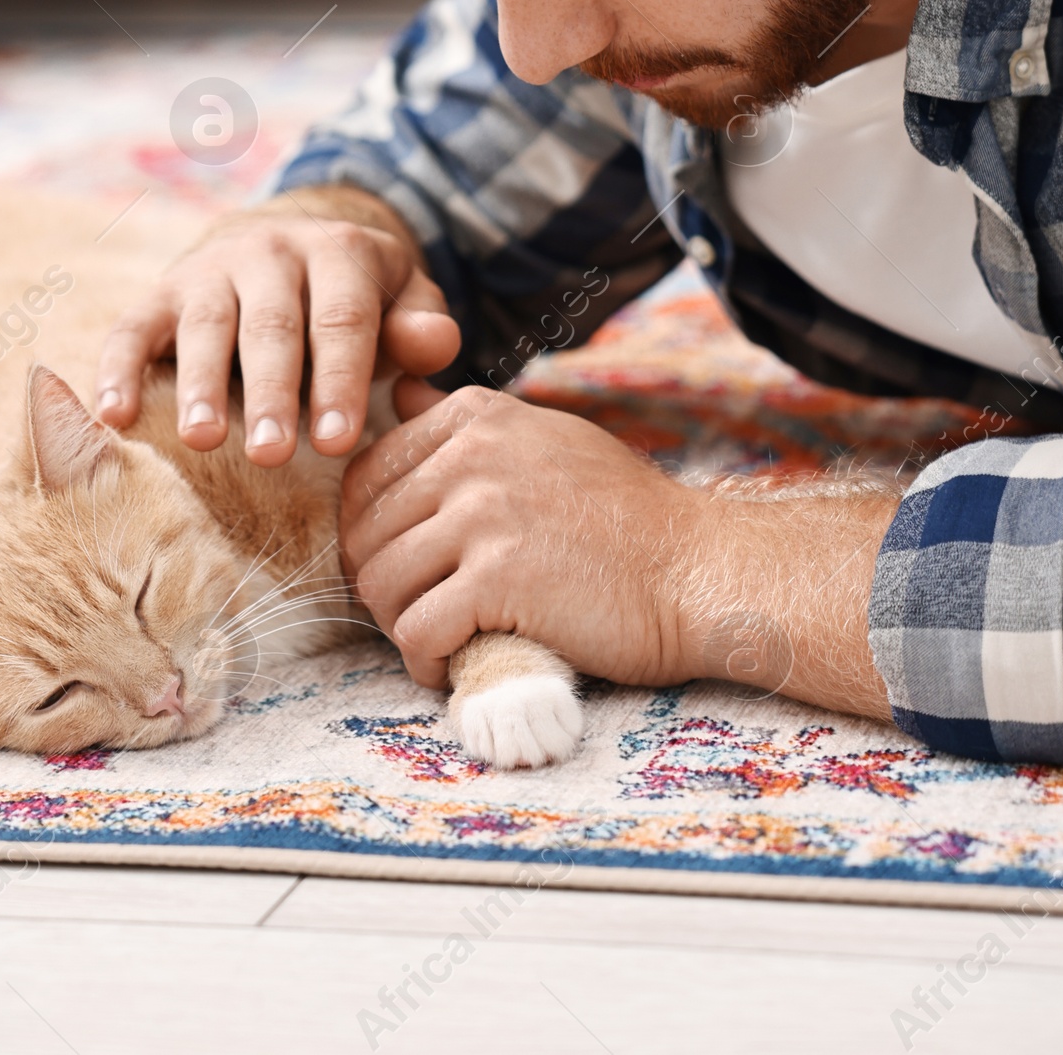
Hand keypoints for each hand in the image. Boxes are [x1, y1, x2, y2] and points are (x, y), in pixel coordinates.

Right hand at [93, 185, 459, 464]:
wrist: (283, 243)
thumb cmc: (351, 299)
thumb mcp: (399, 298)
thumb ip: (420, 324)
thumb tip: (436, 345)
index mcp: (338, 253)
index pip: (342, 319)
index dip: (340, 380)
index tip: (338, 443)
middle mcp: (270, 251)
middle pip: (272, 325)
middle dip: (272, 391)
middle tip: (272, 454)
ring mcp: (210, 270)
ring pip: (205, 324)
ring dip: (201, 384)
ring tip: (202, 441)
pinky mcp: (160, 292)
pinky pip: (133, 329)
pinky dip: (120, 370)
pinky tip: (116, 418)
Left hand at [339, 389, 705, 689]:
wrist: (698, 570)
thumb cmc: (624, 518)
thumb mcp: (544, 441)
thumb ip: (469, 428)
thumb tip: (403, 395)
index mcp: (476, 416)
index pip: (366, 475)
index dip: (370, 533)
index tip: (401, 568)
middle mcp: (472, 452)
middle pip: (364, 533)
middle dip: (379, 586)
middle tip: (417, 616)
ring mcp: (484, 512)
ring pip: (380, 584)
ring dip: (398, 627)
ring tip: (435, 642)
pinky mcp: (498, 578)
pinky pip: (417, 632)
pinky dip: (425, 662)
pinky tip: (452, 668)